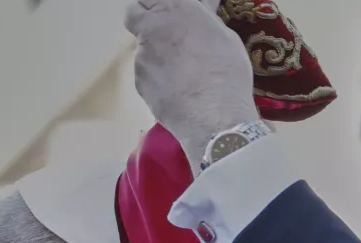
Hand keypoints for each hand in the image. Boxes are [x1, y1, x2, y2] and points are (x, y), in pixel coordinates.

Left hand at [125, 0, 260, 164]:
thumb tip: (200, 9)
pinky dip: (159, 81)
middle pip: (133, 13)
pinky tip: (178, 92)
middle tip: (165, 34)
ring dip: (158, 56)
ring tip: (183, 76)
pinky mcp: (139, 83)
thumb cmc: (227, 71)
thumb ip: (204, 21)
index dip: (156, 5)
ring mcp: (142, 57)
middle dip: (144, 20)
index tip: (168, 13)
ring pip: (144, 49)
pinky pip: (147, 76)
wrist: (213, 115)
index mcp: (175, 9)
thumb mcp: (224, 37)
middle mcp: (152, 29)